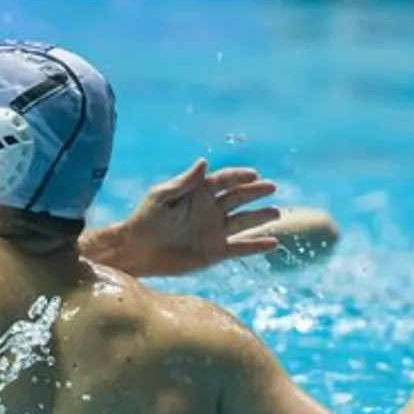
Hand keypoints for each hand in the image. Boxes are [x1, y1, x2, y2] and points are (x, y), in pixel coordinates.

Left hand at [117, 159, 281, 275]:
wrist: (136, 250)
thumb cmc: (145, 219)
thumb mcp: (161, 196)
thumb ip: (183, 182)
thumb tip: (203, 162)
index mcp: (199, 192)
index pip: (224, 180)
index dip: (239, 176)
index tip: (253, 174)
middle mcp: (211, 210)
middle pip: (239, 198)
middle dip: (255, 192)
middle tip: (271, 187)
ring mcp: (215, 231)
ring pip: (244, 222)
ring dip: (261, 217)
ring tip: (276, 213)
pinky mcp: (215, 252)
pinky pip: (240, 248)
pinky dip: (257, 246)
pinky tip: (273, 243)